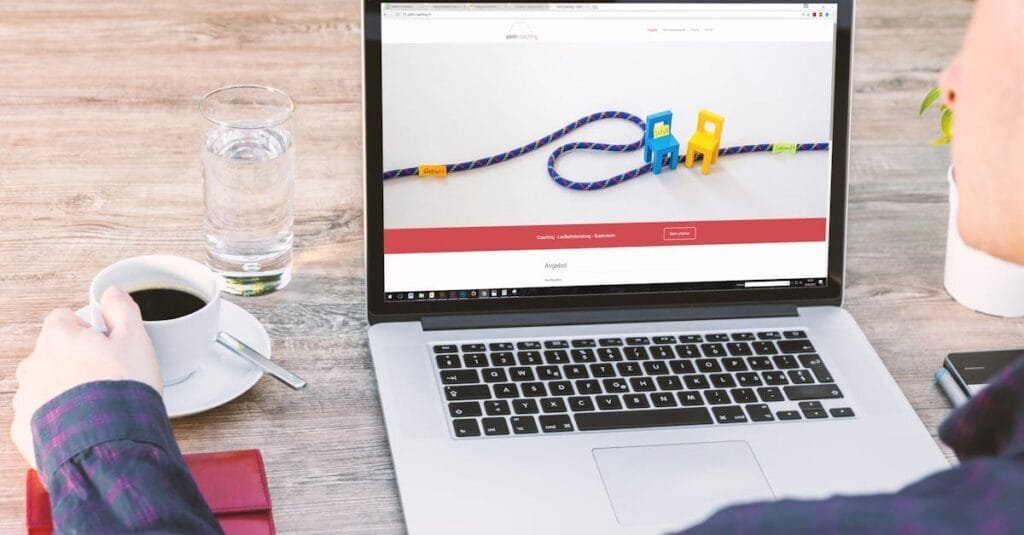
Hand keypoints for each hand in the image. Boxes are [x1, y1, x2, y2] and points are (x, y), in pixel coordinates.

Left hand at [11, 286, 161, 468]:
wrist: (109, 444)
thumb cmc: (122, 389)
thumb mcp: (136, 340)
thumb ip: (122, 310)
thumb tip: (113, 292)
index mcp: (57, 338)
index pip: (64, 318)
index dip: (89, 329)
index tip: (107, 345)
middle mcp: (33, 365)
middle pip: (52, 353)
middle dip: (75, 361)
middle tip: (106, 376)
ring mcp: (26, 399)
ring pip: (44, 385)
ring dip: (64, 390)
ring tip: (95, 405)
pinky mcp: (24, 430)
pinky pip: (40, 417)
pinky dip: (57, 420)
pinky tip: (82, 426)